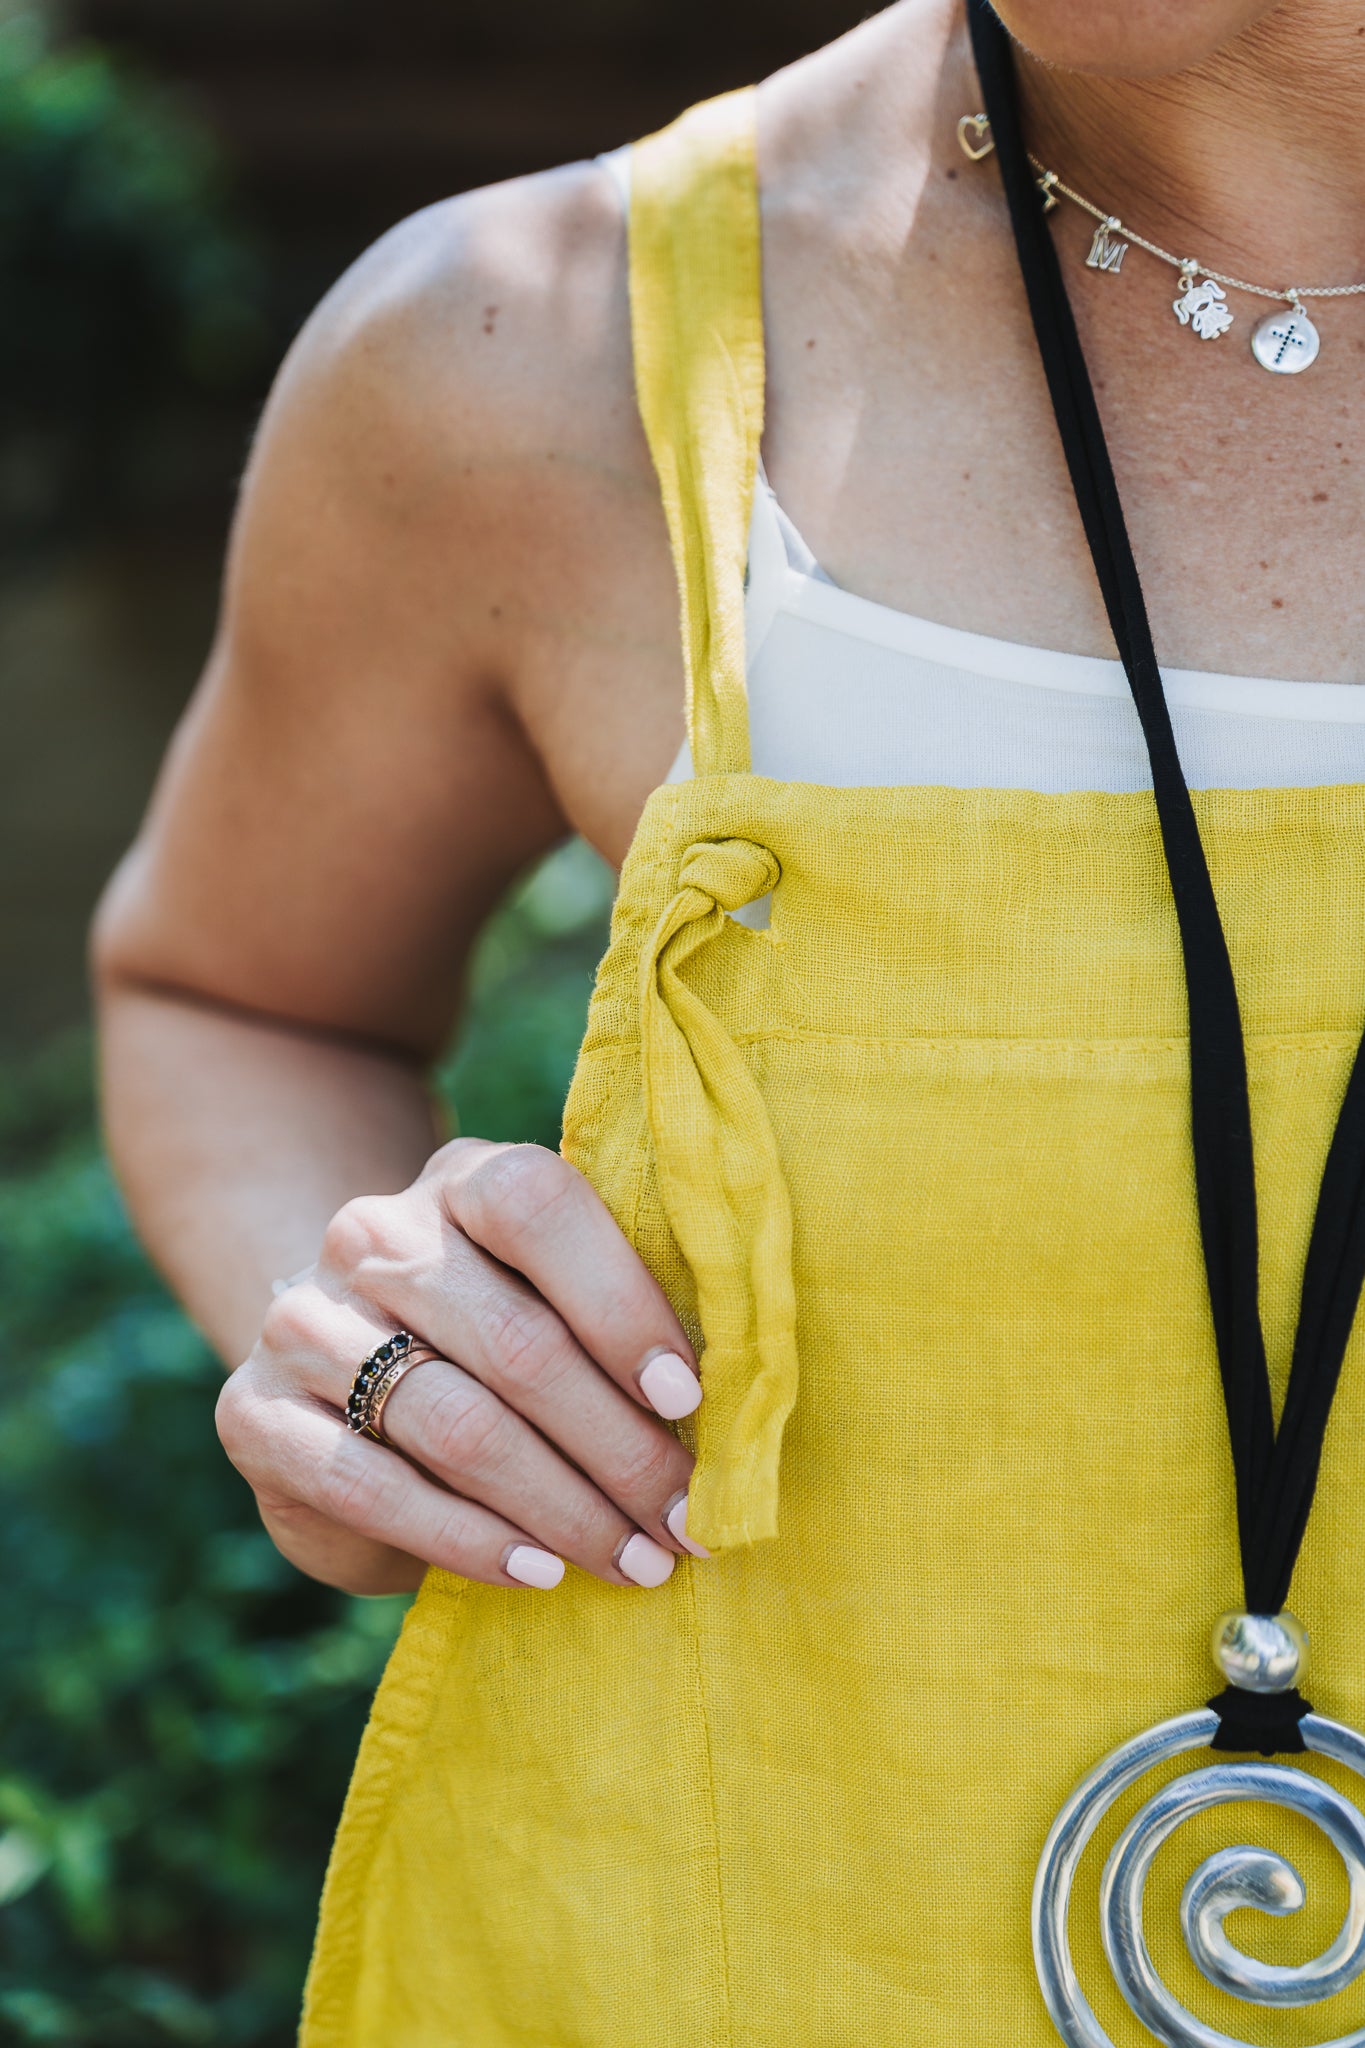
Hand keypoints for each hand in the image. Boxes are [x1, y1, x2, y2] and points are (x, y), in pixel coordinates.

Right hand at [216, 1139, 706, 1595]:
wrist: (346, 1373)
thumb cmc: (501, 1337)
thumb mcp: (558, 1300)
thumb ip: (625, 1320)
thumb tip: (735, 1407)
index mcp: (464, 1179)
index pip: (538, 1206)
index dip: (621, 1301)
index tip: (688, 1399)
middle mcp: (372, 1233)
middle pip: (513, 1340)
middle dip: (618, 1448)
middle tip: (686, 1523)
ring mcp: (304, 1321)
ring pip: (452, 1422)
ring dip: (560, 1508)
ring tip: (632, 1561)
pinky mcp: (253, 1414)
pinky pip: (371, 1487)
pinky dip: (468, 1540)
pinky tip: (538, 1573)